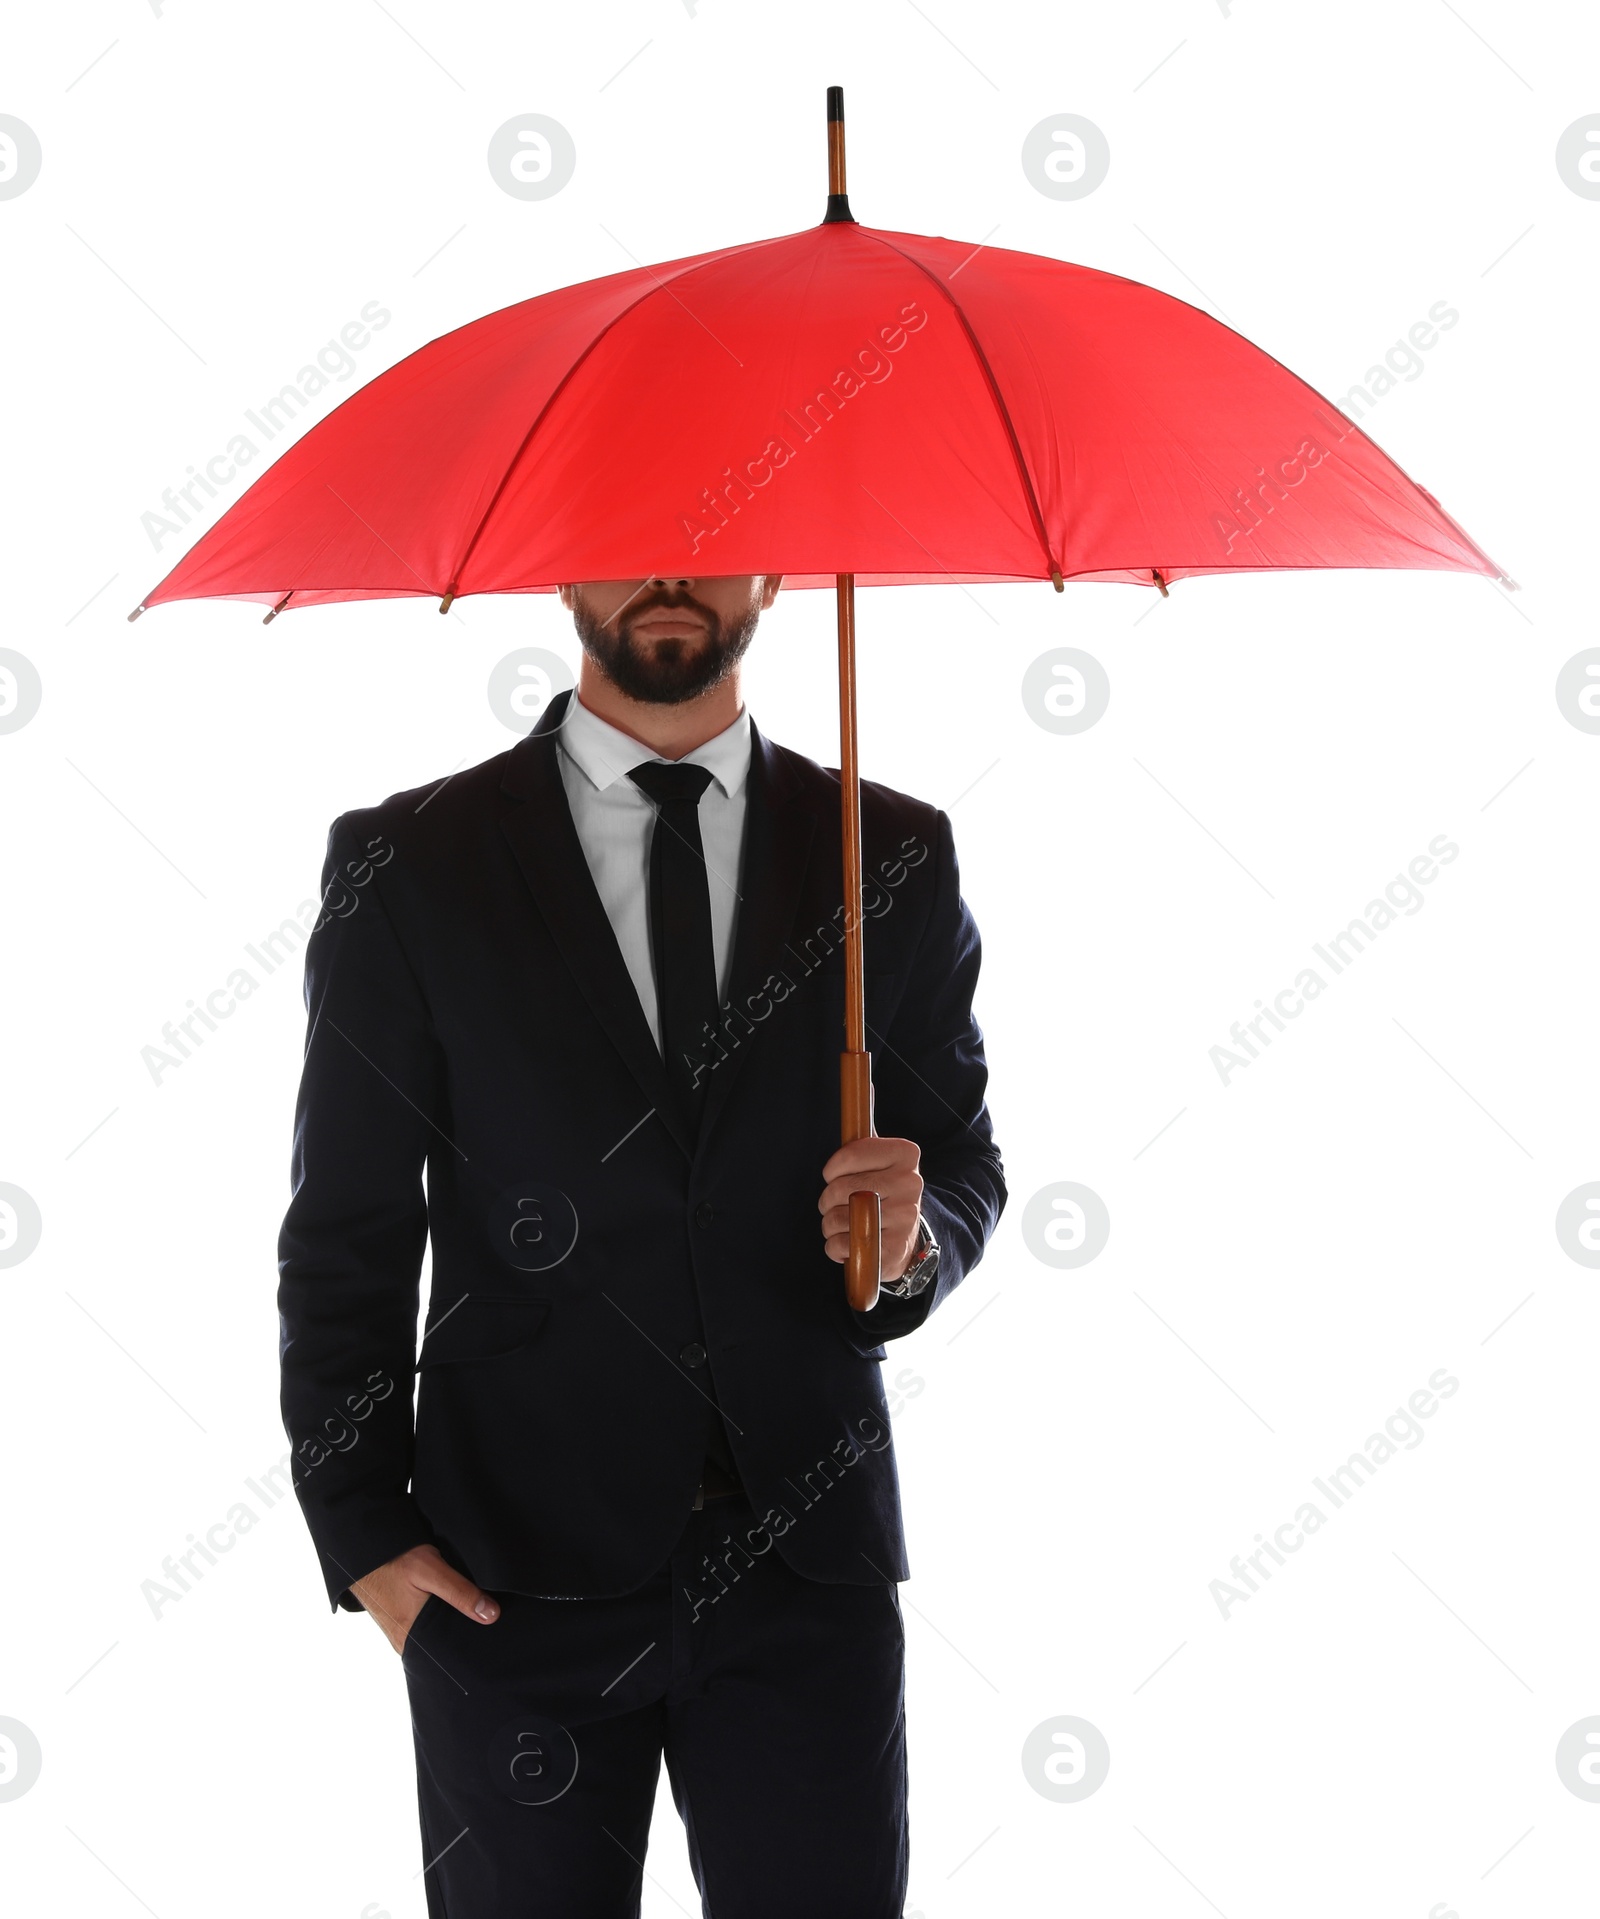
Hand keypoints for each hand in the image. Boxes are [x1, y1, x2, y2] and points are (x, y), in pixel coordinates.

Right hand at [350, 1543, 499, 1653]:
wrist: (362, 1549)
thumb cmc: (394, 1559)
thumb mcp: (430, 1570)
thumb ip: (460, 1592)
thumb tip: (491, 1615)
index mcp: (411, 1638)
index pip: (448, 1654)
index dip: (469, 1646)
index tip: (491, 1639)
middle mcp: (404, 1643)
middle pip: (442, 1646)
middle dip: (462, 1636)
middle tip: (487, 1625)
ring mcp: (400, 1634)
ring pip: (433, 1636)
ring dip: (450, 1626)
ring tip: (473, 1616)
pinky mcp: (398, 1623)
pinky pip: (423, 1629)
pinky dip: (437, 1620)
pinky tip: (451, 1609)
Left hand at [819, 1136, 922, 1283]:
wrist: (904, 1238)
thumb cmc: (881, 1190)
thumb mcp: (879, 1156)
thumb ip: (868, 1126)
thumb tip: (867, 1082)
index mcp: (906, 1153)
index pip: (851, 1153)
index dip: (832, 1168)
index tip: (832, 1174)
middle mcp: (911, 1182)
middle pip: (841, 1188)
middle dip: (827, 1199)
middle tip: (835, 1204)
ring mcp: (905, 1216)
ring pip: (839, 1218)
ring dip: (829, 1225)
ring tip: (842, 1224)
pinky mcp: (895, 1247)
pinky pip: (845, 1245)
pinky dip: (836, 1247)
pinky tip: (849, 1243)